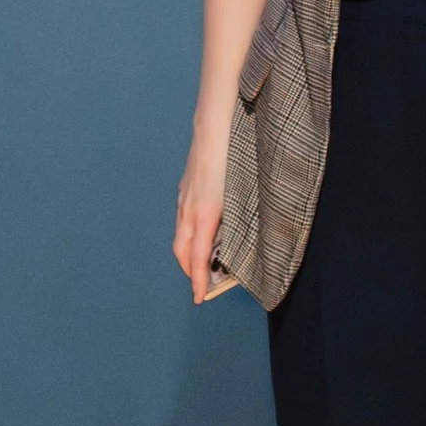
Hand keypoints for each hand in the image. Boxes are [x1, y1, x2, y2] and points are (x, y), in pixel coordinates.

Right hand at [172, 123, 230, 303]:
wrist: (215, 127)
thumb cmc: (236, 161)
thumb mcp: (245, 197)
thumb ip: (243, 223)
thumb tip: (245, 247)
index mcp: (205, 215)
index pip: (197, 257)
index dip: (199, 280)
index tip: (200, 299)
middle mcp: (189, 209)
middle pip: (182, 249)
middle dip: (190, 271)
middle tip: (201, 287)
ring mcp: (184, 197)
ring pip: (181, 234)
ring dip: (188, 254)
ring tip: (203, 265)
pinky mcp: (185, 188)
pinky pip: (182, 220)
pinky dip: (189, 236)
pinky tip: (202, 233)